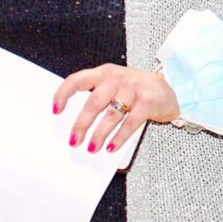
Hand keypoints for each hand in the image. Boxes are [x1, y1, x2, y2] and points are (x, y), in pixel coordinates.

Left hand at [56, 66, 178, 152]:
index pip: (77, 80)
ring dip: (99, 134)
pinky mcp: (148, 101)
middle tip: (74, 140)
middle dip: (81, 124)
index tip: (56, 111)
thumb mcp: (113, 87)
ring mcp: (133, 88)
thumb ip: (96, 98)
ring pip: (111, 114)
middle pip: (94, 102)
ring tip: (92, 148)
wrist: (166, 90)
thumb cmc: (133, 90)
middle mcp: (116, 78)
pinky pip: (130, 122)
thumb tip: (76, 127)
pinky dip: (120, 137)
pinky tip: (111, 146)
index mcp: (103, 73)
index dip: (63, 94)